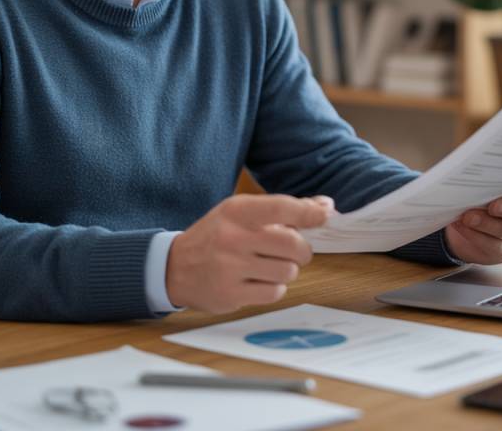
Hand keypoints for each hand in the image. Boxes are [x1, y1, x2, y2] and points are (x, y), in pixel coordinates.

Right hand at [166, 193, 332, 313]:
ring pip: (288, 271)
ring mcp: (231, 268)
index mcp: (237, 211)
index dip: (309, 212)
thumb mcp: (241, 213)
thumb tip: (326, 207)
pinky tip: (260, 280)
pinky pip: (274, 292)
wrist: (175, 267)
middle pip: (293, 245)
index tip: (325, 214)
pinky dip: (275, 287)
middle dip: (302, 250)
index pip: (282, 207)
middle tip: (295, 251)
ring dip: (287, 269)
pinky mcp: (231, 294)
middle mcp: (233, 237)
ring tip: (271, 265)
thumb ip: (283, 209)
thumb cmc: (217, 235)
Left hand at [443, 174, 501, 264]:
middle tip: (493, 205)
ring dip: (490, 224)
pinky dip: (477, 236)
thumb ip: (494, 171)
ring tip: (469, 217)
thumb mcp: (492, 178)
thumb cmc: (485, 191)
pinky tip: (464, 226)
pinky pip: (496, 247)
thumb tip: (479, 162)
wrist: (469, 219)